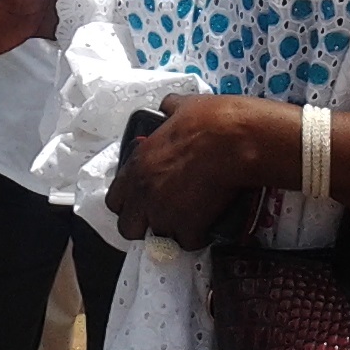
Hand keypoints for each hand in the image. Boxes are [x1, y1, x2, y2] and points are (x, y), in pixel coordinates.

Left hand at [107, 93, 263, 250]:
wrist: (234, 141)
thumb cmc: (209, 120)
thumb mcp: (182, 106)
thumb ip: (169, 110)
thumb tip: (169, 107)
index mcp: (137, 165)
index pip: (114, 200)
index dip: (129, 202)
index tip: (143, 200)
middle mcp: (144, 193)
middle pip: (128, 228)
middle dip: (144, 225)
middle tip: (164, 215)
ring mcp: (164, 213)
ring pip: (159, 239)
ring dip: (174, 231)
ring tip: (191, 218)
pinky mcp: (189, 227)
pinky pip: (189, 242)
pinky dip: (199, 236)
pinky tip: (209, 224)